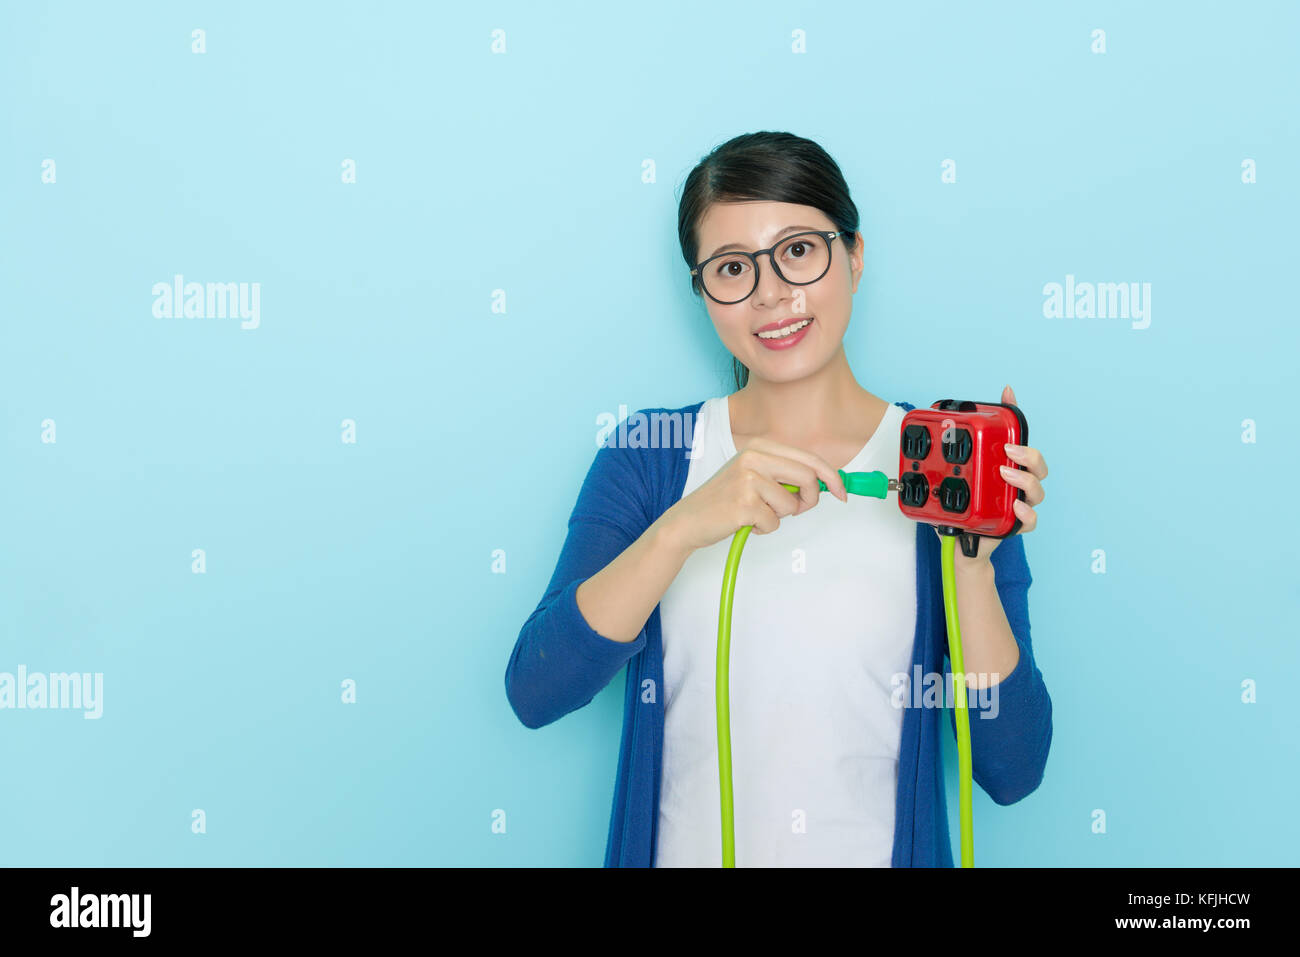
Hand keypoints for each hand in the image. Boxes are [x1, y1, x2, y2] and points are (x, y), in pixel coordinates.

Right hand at [661, 436, 848, 551]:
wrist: (688, 520)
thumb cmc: (725, 501)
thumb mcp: (754, 477)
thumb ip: (785, 475)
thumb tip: (824, 484)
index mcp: (759, 446)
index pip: (809, 458)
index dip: (831, 477)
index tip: (843, 493)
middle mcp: (753, 457)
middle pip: (807, 478)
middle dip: (809, 500)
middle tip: (797, 510)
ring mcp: (748, 480)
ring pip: (792, 505)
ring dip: (780, 517)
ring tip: (757, 514)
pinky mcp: (744, 504)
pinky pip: (774, 523)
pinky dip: (764, 529)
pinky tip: (745, 523)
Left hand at [934, 384, 1046, 564]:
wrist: (959, 546)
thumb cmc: (959, 511)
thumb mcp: (947, 481)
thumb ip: (943, 461)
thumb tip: (931, 434)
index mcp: (1003, 467)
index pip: (1015, 436)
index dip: (1014, 411)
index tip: (1005, 392)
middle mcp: (1015, 484)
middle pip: (1037, 464)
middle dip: (1028, 453)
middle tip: (1009, 450)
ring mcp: (1017, 503)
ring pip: (1037, 489)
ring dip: (1025, 479)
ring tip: (1006, 473)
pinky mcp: (1014, 525)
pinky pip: (1030, 520)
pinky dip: (1026, 513)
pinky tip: (1016, 506)